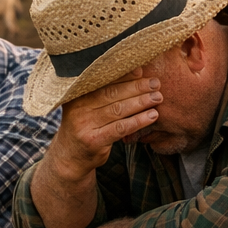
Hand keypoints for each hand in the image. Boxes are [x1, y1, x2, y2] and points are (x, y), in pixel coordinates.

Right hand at [47, 70, 161, 182]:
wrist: (70, 157)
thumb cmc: (86, 126)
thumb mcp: (89, 106)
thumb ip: (106, 91)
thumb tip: (137, 70)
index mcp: (77, 94)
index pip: (103, 81)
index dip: (124, 75)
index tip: (141, 71)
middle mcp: (77, 107)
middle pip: (112, 93)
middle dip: (136, 87)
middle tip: (155, 83)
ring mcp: (84, 124)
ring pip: (118, 110)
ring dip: (140, 102)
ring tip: (157, 98)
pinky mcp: (93, 140)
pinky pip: (120, 128)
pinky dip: (138, 121)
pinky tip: (152, 116)